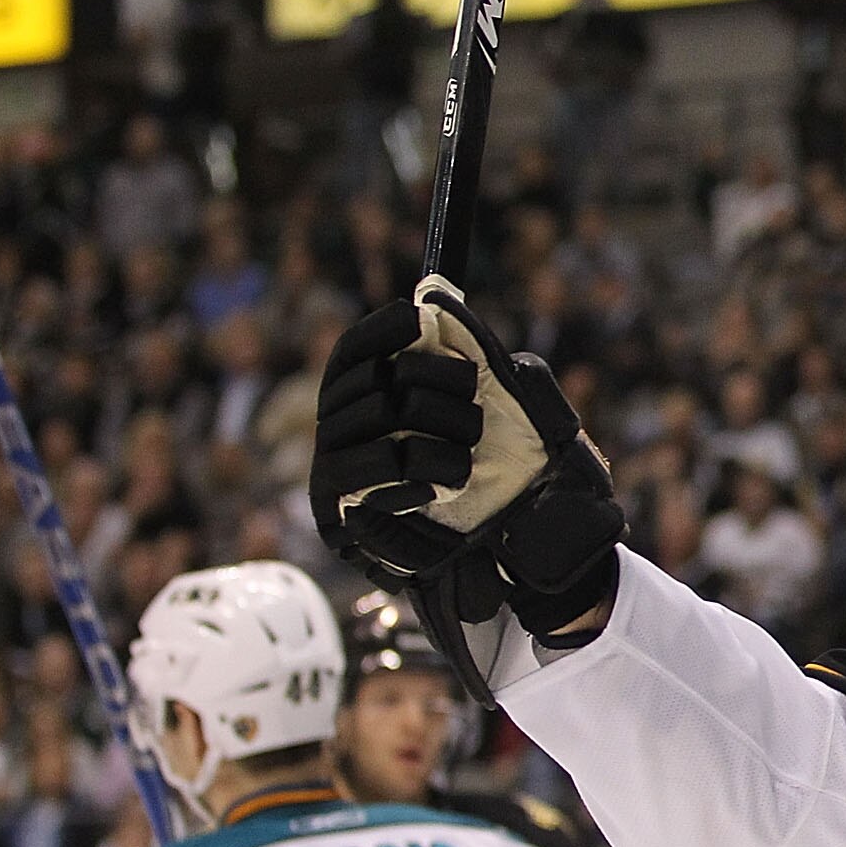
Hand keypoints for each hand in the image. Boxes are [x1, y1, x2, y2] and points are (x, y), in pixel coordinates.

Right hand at [313, 280, 623, 639]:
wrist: (510, 549)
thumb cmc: (506, 473)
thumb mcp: (500, 406)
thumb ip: (467, 357)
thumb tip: (439, 297)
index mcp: (366, 394)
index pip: (358, 347)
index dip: (384, 329)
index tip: (421, 319)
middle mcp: (340, 420)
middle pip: (385, 375)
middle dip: (446, 386)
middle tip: (479, 420)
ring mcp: (335, 458)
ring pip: (389, 414)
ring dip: (448, 432)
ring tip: (468, 463)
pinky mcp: (339, 501)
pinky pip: (380, 463)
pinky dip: (421, 466)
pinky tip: (445, 485)